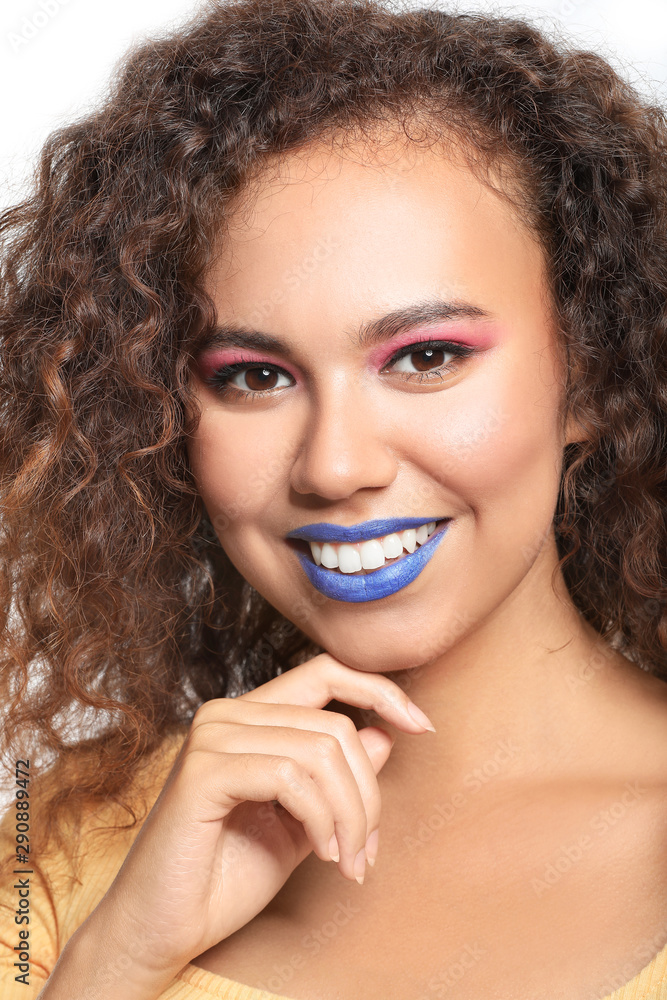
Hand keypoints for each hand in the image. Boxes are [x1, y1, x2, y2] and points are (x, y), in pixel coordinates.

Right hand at [88, 652, 434, 982]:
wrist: (164, 928)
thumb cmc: (227, 876)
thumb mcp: (305, 822)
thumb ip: (338, 779)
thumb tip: (386, 734)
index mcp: (249, 716)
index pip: (326, 671)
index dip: (380, 690)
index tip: (422, 726)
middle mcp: (228, 713)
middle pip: (336, 724)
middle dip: (368, 793)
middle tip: (366, 851)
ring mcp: (212, 737)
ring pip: (322, 750)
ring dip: (351, 815)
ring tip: (347, 861)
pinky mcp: (203, 770)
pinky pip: (292, 776)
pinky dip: (321, 820)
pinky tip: (322, 854)